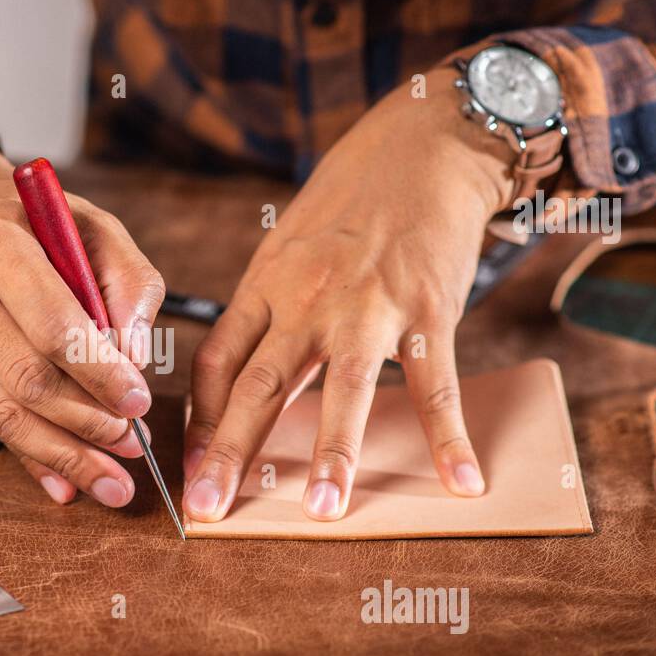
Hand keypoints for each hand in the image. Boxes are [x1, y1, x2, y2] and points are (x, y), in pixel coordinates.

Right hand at [0, 118, 164, 506]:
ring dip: (61, 453)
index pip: (54, 328)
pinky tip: (62, 476)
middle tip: (131, 445)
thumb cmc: (17, 216)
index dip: (101, 376)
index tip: (138, 403)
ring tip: (108, 479)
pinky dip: (26, 453)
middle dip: (88, 424)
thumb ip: (129, 283)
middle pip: (26, 380)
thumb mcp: (88, 223)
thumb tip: (137, 358)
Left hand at [183, 67, 514, 521]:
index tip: (192, 466)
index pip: (217, 360)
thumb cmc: (349, 200)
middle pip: (260, 384)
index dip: (200, 418)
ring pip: (344, 390)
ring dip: (333, 455)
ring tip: (324, 511)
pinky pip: (435, 384)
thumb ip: (265, 305)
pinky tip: (463, 481)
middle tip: (210, 509)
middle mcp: (307, 299)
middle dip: (231, 451)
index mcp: (265, 284)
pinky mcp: (427, 309)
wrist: (423, 144)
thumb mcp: (287, 243)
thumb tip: (240, 367)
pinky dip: (449, 436)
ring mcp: (368, 306)